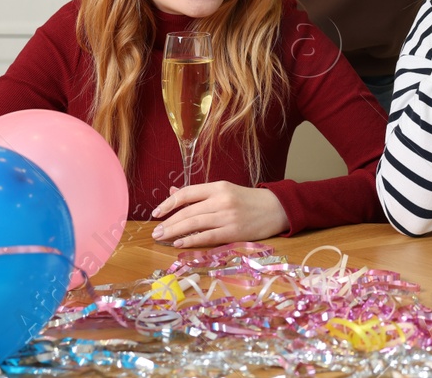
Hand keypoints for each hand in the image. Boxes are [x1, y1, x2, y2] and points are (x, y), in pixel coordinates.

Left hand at [149, 182, 288, 246]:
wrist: (276, 209)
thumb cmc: (248, 200)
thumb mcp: (225, 190)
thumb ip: (199, 193)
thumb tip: (173, 192)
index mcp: (219, 187)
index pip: (188, 193)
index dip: (169, 203)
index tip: (156, 212)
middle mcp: (222, 200)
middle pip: (188, 211)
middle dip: (168, 222)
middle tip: (155, 232)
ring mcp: (228, 216)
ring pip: (194, 224)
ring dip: (174, 232)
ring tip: (161, 238)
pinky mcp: (233, 232)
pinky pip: (207, 237)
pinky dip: (191, 241)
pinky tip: (179, 244)